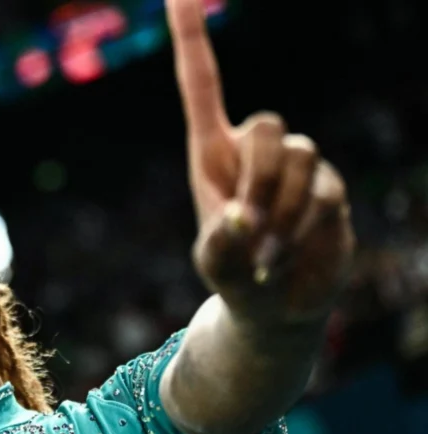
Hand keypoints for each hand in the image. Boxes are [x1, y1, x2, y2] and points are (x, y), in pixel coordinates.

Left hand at [167, 0, 355, 326]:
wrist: (274, 306)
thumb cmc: (231, 276)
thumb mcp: (213, 264)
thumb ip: (220, 243)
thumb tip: (244, 217)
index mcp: (211, 152)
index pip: (201, 85)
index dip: (191, 39)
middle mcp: (256, 150)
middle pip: (267, 124)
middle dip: (259, 179)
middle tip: (249, 226)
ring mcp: (298, 166)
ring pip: (299, 155)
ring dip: (280, 209)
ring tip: (265, 251)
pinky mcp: (329, 189)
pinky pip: (322, 193)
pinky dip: (299, 228)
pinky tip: (284, 254)